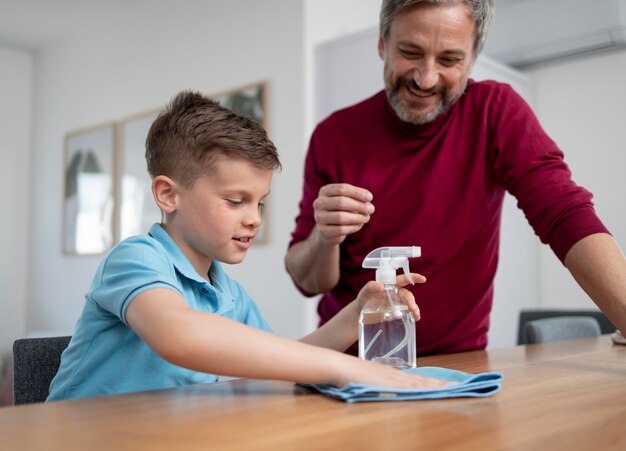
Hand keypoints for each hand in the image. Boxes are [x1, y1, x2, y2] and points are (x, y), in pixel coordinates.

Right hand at [313, 183, 373, 244]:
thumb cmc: (341, 211)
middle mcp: (318, 203)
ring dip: (358, 218)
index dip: (357, 193)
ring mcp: (319, 217)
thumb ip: (357, 199)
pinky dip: (354, 227)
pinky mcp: (323, 231)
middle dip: (359, 205)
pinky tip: (359, 225)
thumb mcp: (348, 201)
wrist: (329, 230)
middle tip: (371, 209)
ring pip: (341, 217)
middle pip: (340, 202)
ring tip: (367, 217)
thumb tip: (368, 203)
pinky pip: (341, 229)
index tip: (370, 198)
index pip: (342, 189)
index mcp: (325, 191)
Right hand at [336, 356, 450, 388]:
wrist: (339, 366)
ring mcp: (394, 379)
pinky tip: (437, 389)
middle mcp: (396, 377)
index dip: (433, 383)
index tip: (447, 385)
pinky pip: (414, 387)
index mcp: (392, 376)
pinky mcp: (390, 383)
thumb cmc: (348, 374)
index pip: (418, 381)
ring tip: (456, 387)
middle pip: (424, 381)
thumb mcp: (365, 380)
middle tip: (461, 385)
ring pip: (422, 384)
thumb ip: (374, 384)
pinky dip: (427, 388)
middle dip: (443, 384)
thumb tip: (379, 388)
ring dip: (440, 386)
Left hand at [352, 273, 425, 321]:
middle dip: (411, 300)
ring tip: (416, 316)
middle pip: (406, 294)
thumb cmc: (363, 299)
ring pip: (409, 303)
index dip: (413, 277)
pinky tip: (414, 319)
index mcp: (389, 285)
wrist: (360, 314)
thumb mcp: (365, 292)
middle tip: (412, 308)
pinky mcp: (396, 312)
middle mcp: (395, 293)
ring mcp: (396, 303)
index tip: (423, 279)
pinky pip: (407, 312)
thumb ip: (370, 287)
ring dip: (414, 308)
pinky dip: (412, 315)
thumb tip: (380, 286)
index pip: (403, 279)